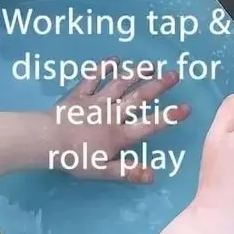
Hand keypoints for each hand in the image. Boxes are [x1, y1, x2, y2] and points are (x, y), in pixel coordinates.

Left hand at [46, 65, 190, 183]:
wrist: (47, 139)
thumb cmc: (75, 157)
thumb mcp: (104, 171)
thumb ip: (129, 172)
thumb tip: (154, 174)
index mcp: (120, 134)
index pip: (150, 124)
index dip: (169, 117)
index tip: (186, 107)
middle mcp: (111, 114)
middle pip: (139, 98)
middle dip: (158, 86)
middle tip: (174, 74)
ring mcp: (95, 101)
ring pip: (119, 84)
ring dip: (135, 73)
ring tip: (150, 64)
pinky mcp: (79, 94)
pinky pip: (93, 78)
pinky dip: (103, 68)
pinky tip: (113, 60)